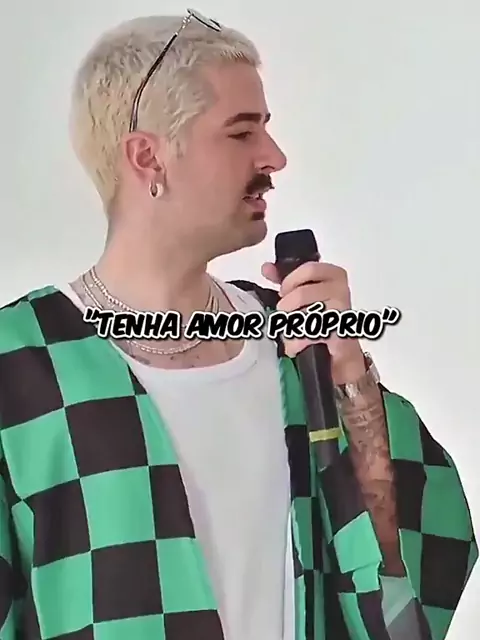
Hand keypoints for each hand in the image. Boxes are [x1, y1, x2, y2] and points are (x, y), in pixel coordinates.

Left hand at [261, 261, 365, 384]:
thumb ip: (285, 277)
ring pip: (302, 316)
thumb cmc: (321, 314)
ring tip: (293, 329)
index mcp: (334, 274)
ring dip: (291, 327)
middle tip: (286, 311)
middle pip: (301, 294)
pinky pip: (307, 335)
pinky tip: (296, 344)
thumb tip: (267, 268)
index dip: (290, 281)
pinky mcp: (338, 332)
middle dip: (287, 305)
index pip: (309, 270)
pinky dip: (296, 342)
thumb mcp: (303, 290)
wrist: (339, 344)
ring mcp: (341, 311)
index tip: (284, 290)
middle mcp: (341, 290)